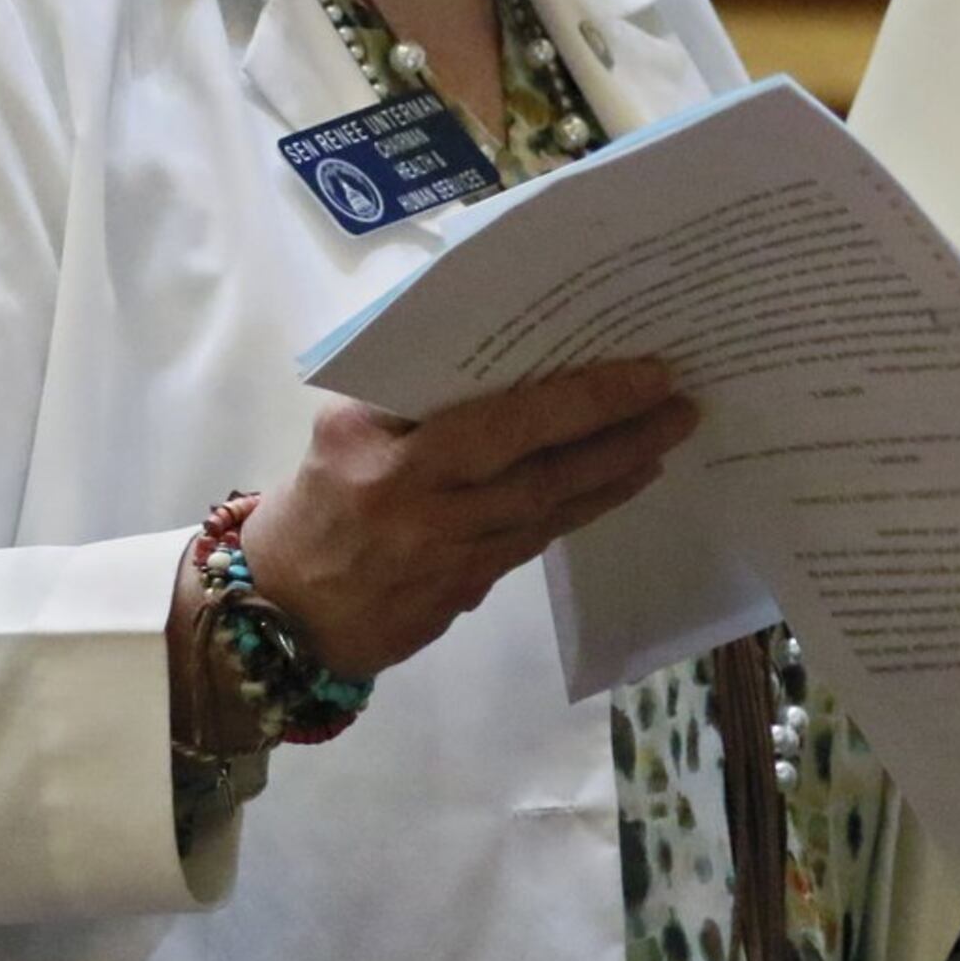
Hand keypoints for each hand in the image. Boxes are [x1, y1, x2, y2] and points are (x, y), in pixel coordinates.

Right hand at [232, 359, 699, 676]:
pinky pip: (537, 541)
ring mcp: (451, 559)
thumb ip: (408, 394)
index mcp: (391, 460)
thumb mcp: (341, 434)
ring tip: (669, 435)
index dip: (581, 399)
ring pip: (552, 511)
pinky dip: (584, 509)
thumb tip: (493, 344)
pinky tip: (622, 482)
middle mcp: (427, 511)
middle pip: (543, 470)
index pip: (503, 421)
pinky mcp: (466, 594)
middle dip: (620, 434)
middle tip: (682, 402)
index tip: (642, 371)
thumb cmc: (313, 503)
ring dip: (617, 473)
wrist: (277, 616)